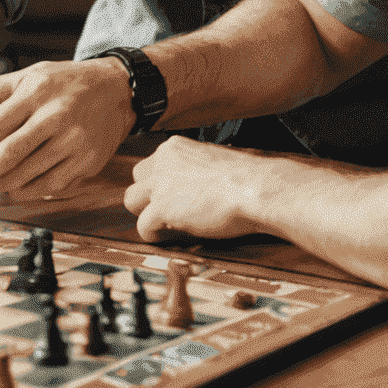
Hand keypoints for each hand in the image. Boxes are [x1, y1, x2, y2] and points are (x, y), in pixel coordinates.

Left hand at [0, 59, 133, 196]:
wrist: (115, 89)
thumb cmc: (62, 82)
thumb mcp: (24, 76)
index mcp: (34, 91)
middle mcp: (55, 115)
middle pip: (8, 153)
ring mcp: (73, 140)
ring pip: (27, 172)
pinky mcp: (87, 161)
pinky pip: (50, 184)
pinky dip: (26, 191)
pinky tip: (11, 190)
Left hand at [124, 135, 266, 241]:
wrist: (256, 189)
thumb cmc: (247, 180)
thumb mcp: (214, 163)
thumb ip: (196, 170)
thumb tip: (195, 185)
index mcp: (175, 148)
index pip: (153, 164)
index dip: (161, 183)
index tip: (173, 196)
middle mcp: (162, 161)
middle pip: (137, 179)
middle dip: (149, 195)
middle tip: (166, 210)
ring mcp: (160, 184)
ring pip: (131, 200)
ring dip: (145, 214)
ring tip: (162, 225)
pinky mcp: (162, 208)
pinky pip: (142, 225)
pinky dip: (151, 235)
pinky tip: (162, 239)